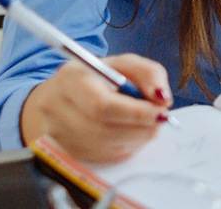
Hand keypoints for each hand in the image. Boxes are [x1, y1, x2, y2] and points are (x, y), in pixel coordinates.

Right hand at [20, 53, 172, 162]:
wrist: (61, 97)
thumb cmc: (96, 79)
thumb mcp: (123, 65)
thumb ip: (148, 74)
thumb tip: (162, 98)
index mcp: (70, 80)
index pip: (103, 106)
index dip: (136, 112)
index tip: (161, 110)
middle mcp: (58, 109)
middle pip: (106, 131)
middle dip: (142, 127)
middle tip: (160, 118)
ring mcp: (61, 136)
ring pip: (109, 147)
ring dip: (138, 137)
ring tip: (146, 122)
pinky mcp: (69, 153)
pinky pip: (107, 156)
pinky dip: (127, 146)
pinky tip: (129, 132)